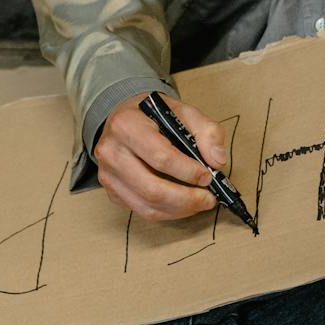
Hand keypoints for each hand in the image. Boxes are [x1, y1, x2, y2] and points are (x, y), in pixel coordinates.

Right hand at [95, 92, 228, 220]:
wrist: (125, 120)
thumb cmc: (153, 117)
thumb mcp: (183, 111)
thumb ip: (207, 131)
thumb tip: (217, 161)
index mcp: (126, 125)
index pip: (160, 157)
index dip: (188, 171)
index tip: (208, 176)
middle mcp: (111, 152)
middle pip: (152, 189)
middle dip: (187, 199)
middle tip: (209, 198)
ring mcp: (108, 175)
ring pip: (147, 206)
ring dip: (180, 210)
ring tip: (200, 202)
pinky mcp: (112, 191)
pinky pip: (142, 211)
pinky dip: (168, 212)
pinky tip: (182, 204)